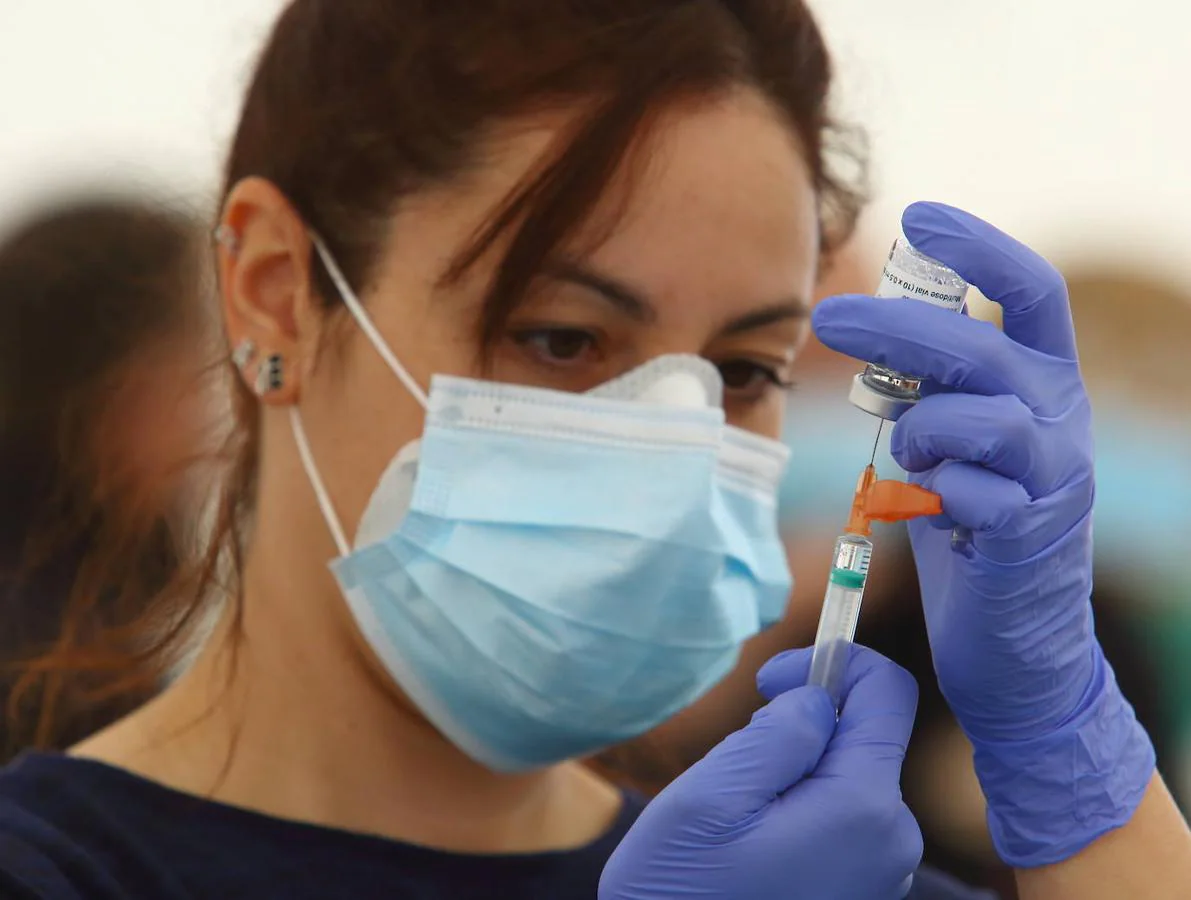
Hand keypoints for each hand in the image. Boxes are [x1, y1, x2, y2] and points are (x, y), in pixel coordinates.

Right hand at [599, 646, 921, 899]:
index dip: (834, 664)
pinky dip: (797, 806)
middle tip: (737, 761)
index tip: (773, 682)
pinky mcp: (859, 888)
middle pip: (861, 735)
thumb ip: (779, 732)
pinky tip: (751, 842)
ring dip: (792, 771)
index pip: (888, 694)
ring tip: (737, 814)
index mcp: (863, 808)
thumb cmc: (683, 891)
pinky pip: (838, 817)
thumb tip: (820, 700)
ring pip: (843, 776)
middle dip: (800, 727)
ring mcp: (879, 871)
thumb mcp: (715, 794)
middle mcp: (892, 841)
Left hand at [813, 202, 1154, 866]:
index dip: (979, 246)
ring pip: (980, 417)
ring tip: (908, 455)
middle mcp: (1060, 417)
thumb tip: (871, 330)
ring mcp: (1054, 477)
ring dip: (922, 428)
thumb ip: (928, 389)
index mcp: (1042, 383)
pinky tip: (931, 513)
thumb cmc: (971, 527)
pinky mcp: (1032, 536)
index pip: (1030, 290)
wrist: (1015, 640)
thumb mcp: (950, 442)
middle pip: (980, 345)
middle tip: (825, 318)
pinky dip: (934, 496)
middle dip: (895, 326)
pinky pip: (972, 492)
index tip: (919, 216)